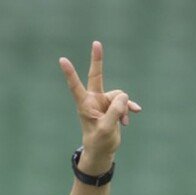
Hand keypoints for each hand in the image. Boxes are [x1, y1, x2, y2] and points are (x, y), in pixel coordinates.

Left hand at [59, 41, 140, 169]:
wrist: (103, 151)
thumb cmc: (99, 142)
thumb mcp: (107, 128)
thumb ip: (115, 111)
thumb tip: (124, 97)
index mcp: (85, 105)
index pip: (76, 86)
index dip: (70, 73)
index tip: (62, 60)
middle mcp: (93, 100)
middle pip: (97, 76)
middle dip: (97, 60)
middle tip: (96, 42)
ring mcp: (103, 102)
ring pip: (119, 95)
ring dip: (124, 107)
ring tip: (123, 121)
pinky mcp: (112, 106)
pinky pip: (124, 101)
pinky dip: (129, 108)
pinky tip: (133, 116)